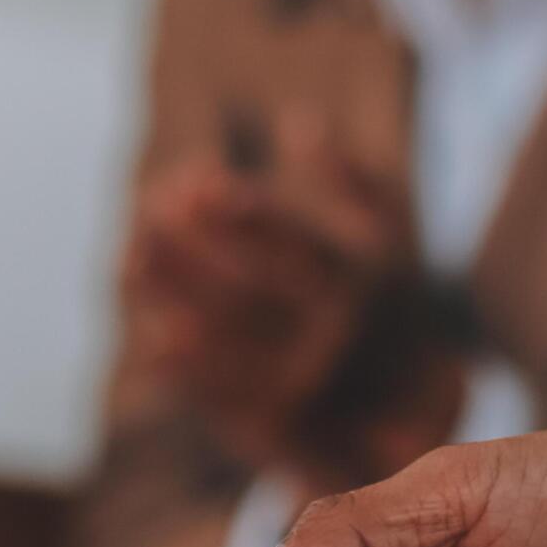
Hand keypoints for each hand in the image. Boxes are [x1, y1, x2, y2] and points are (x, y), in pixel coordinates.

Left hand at [122, 116, 464, 494]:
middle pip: (251, 290)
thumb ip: (353, 179)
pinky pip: (224, 399)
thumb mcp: (389, 234)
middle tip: (151, 209)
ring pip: (226, 341)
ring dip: (174, 298)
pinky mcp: (278, 426)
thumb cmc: (390, 299)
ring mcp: (302, 382)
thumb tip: (297, 121)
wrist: (417, 407)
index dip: (249, 217)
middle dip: (196, 252)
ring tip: (129, 256)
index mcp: (359, 280)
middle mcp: (333, 334)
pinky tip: (152, 334)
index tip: (199, 181)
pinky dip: (185, 370)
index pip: (297, 245)